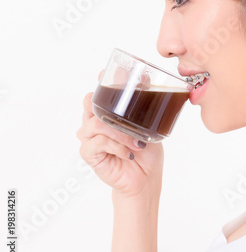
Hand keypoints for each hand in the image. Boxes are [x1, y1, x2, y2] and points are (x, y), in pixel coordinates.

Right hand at [77, 79, 163, 197]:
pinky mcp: (89, 154)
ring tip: (137, 142)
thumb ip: (146, 107)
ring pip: (97, 123)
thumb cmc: (146, 152)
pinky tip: (128, 153)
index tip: (105, 73)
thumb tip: (149, 81)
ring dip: (120, 132)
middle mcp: (94, 123)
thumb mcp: (149, 125)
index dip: (100, 82)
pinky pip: (98, 143)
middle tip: (126, 113)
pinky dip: (117, 146)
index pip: (98, 93)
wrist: (145, 178)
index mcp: (107, 114)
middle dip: (107, 104)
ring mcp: (89, 138)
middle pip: (89, 103)